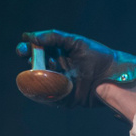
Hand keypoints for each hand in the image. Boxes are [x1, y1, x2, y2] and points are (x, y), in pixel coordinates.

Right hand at [15, 30, 135, 106]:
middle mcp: (57, 69)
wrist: (112, 76)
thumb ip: (54, 37)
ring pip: (39, 81)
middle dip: (28, 60)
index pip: (38, 51)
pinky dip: (42, 92)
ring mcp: (59, 84)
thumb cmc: (97, 56)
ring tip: (35, 69)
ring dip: (34, 76)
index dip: (28, 48)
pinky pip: (48, 96)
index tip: (23, 46)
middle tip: (25, 55)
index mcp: (58, 54)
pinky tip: (39, 85)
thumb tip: (30, 36)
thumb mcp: (75, 42)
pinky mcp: (64, 98)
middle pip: (35, 66)